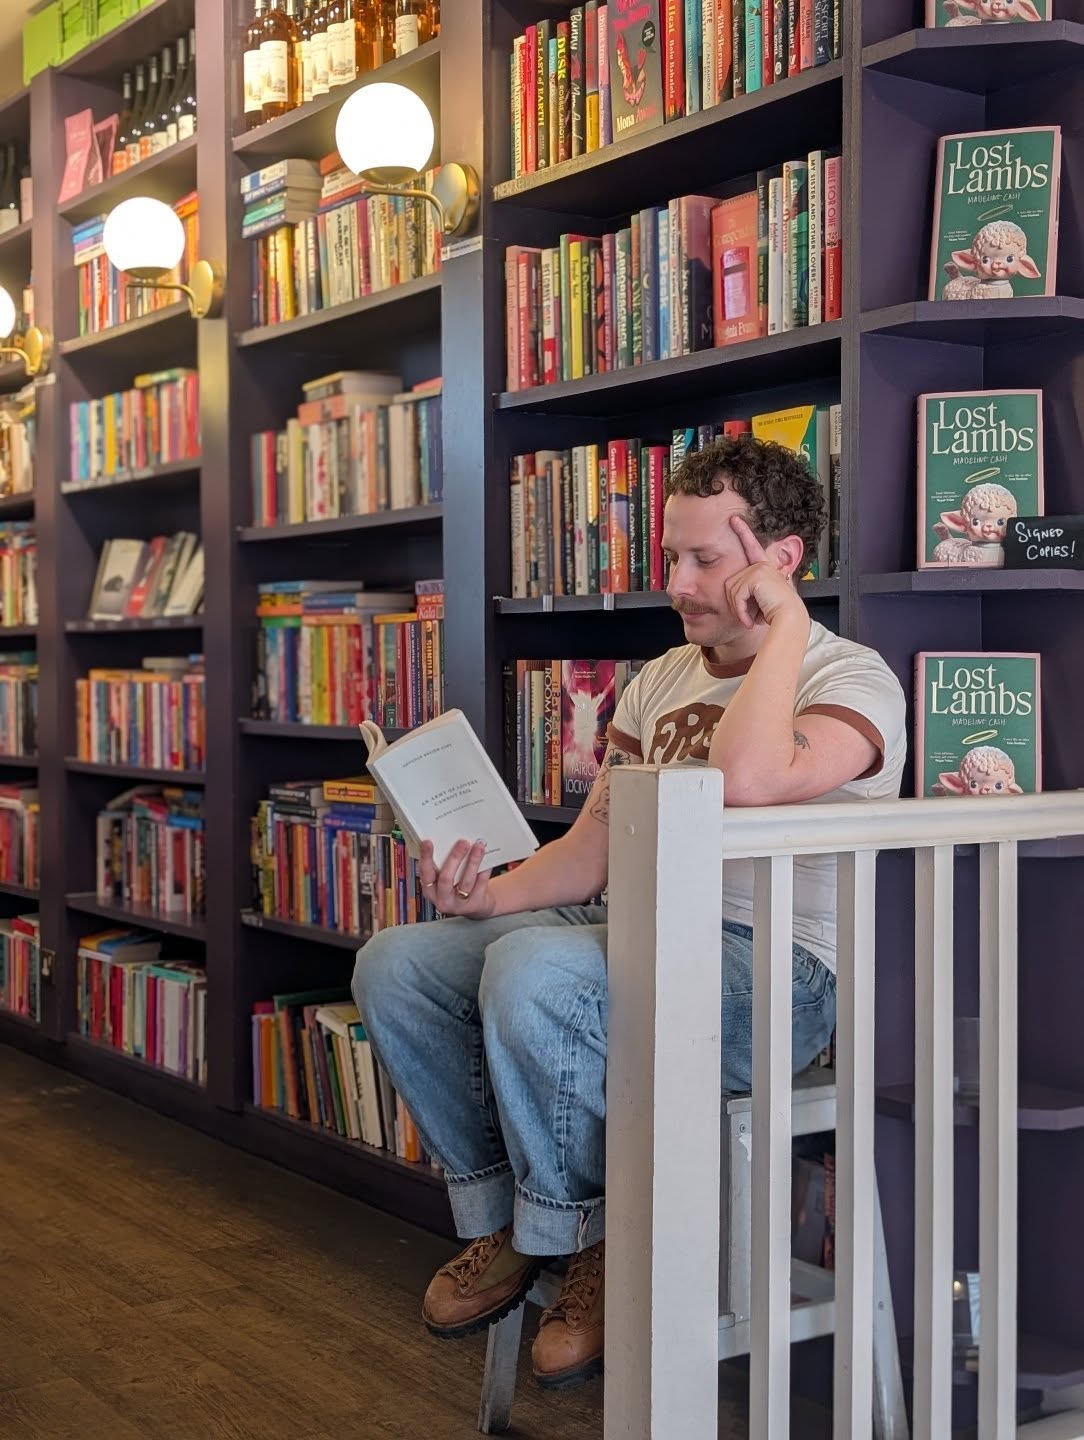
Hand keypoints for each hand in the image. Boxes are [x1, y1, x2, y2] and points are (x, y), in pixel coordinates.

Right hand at [419, 838, 495, 919]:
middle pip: (446, 879)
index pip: (425, 873)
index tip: (428, 842)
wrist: (475, 905)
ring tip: (478, 847)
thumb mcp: (444, 878)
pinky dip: (484, 869)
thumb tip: (449, 840)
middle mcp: (443, 899)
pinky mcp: (475, 903)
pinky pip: (481, 884)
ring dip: (473, 861)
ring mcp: (459, 904)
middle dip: (454, 858)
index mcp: (430, 890)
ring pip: (466, 881)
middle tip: (462, 843)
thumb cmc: (456, 886)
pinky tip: (487, 858)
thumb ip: (443, 865)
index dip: (426, 858)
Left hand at [725, 515, 807, 629]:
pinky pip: (737, 596)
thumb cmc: (778, 613)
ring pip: (732, 591)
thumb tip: (731, 594)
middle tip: (749, 616)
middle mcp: (762, 565)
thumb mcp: (761, 600)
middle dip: (737, 604)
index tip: (734, 519)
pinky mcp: (756, 576)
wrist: (790, 618)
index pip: (752, 547)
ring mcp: (759, 568)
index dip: (743, 532)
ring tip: (751, 618)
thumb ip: (749, 592)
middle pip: (731, 582)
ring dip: (740, 610)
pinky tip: (750, 619)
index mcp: (765, 568)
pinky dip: (741, 611)